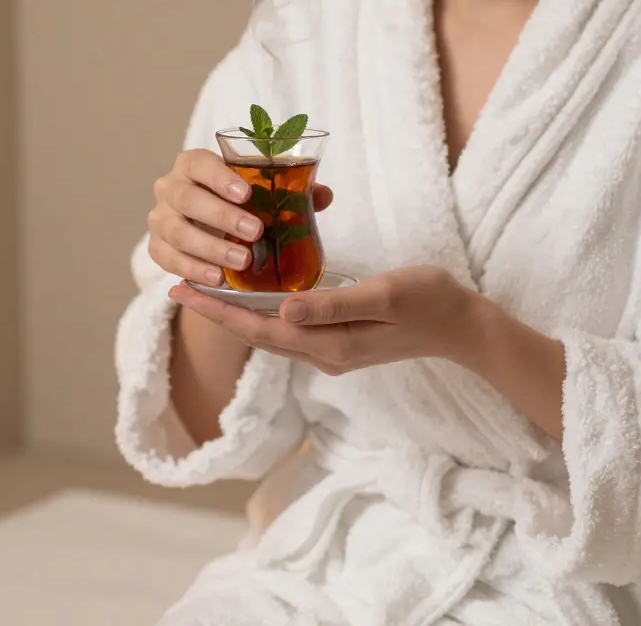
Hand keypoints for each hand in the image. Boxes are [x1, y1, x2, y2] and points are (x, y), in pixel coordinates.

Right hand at [149, 149, 333, 286]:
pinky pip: (168, 259)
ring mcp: (160, 218)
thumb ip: (293, 192)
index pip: (199, 163)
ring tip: (242, 261)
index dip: (220, 177)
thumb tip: (323, 194)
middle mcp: (170, 187)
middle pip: (186, 198)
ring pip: (177, 231)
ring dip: (210, 247)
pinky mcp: (157, 247)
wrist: (211, 232)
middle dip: (221, 216)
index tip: (246, 194)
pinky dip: (193, 269)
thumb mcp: (264, 196)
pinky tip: (217, 278)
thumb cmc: (241, 206)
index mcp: (193, 165)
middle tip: (255, 231)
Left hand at [169, 266, 485, 375]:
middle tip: (176, 288)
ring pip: (271, 332)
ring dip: (236, 314)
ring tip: (204, 290)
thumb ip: (333, 305)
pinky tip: (254, 295)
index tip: (180, 292)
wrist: (464, 327)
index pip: (259, 331)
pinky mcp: (340, 338)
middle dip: (216, 313)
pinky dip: (264, 312)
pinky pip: (290, 327)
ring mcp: (332, 349)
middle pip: (257, 335)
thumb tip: (281, 311)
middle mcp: (324, 354)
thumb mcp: (383, 296)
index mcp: (329, 345)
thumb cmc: (429, 303)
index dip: (217, 313)